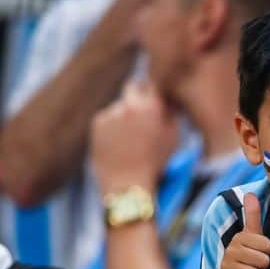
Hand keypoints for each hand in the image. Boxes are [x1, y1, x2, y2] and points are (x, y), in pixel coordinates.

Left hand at [90, 80, 177, 196]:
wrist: (128, 184)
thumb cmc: (155, 163)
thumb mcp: (172, 138)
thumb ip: (170, 112)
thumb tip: (166, 98)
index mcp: (151, 106)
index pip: (152, 84)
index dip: (153, 92)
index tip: (153, 99)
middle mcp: (130, 105)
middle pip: (132, 88)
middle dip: (136, 97)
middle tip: (139, 112)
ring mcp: (111, 112)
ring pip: (119, 107)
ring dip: (123, 116)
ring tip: (130, 142)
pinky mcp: (97, 122)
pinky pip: (106, 119)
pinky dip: (111, 128)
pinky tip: (118, 145)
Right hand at [217, 193, 269, 268]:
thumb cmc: (245, 256)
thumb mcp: (251, 235)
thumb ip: (252, 215)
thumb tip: (250, 193)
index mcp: (239, 238)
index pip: (267, 245)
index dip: (266, 251)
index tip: (257, 251)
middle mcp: (230, 251)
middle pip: (264, 260)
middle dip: (262, 265)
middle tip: (252, 264)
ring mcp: (226, 267)